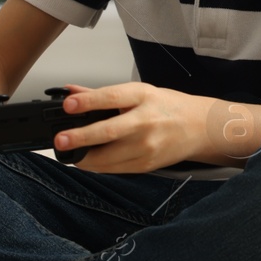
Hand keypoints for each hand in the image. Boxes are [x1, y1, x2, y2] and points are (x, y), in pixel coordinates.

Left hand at [54, 82, 208, 172]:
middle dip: (81, 137)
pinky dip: (97, 166)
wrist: (199, 127)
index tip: (67, 105)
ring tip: (69, 153)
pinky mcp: (146, 164)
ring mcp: (147, 146)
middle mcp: (146, 121)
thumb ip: (103, 94)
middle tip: (60, 140)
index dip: (87, 101)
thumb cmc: (167, 107)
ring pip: (108, 157)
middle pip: (109, 132)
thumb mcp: (139, 92)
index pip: (111, 98)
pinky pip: (115, 169)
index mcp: (143, 97)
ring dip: (84, 157)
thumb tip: (71, 92)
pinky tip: (88, 160)